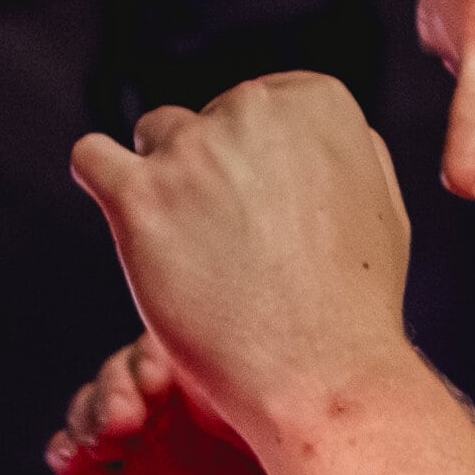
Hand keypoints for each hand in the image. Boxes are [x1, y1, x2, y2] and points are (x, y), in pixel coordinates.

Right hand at [45, 336, 383, 474]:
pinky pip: (76, 461)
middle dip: (125, 373)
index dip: (165, 336)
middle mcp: (187, 418)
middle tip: (144, 394)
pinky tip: (85, 450)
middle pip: (129, 366)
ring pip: (96, 407)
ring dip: (94, 407)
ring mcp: (153, 460)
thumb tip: (267, 317)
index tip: (175, 357)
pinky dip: (69, 446)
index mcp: (232, 390)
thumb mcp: (314, 440)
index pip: (178, 337)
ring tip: (117, 429)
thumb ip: (284, 386)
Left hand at [63, 75, 419, 445]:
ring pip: (152, 138)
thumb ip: (344, 152)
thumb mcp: (382, 207)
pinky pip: (91, 157)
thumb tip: (306, 133)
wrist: (319, 374)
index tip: (267, 210)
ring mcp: (192, 150)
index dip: (257, 162)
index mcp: (314, 100)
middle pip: (205, 119)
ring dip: (164, 183)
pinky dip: (98, 174)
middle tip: (235, 245)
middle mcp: (253, 108)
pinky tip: (122, 210)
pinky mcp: (140, 197)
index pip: (258, 104)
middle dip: (211, 172)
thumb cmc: (352, 305)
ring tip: (192, 249)